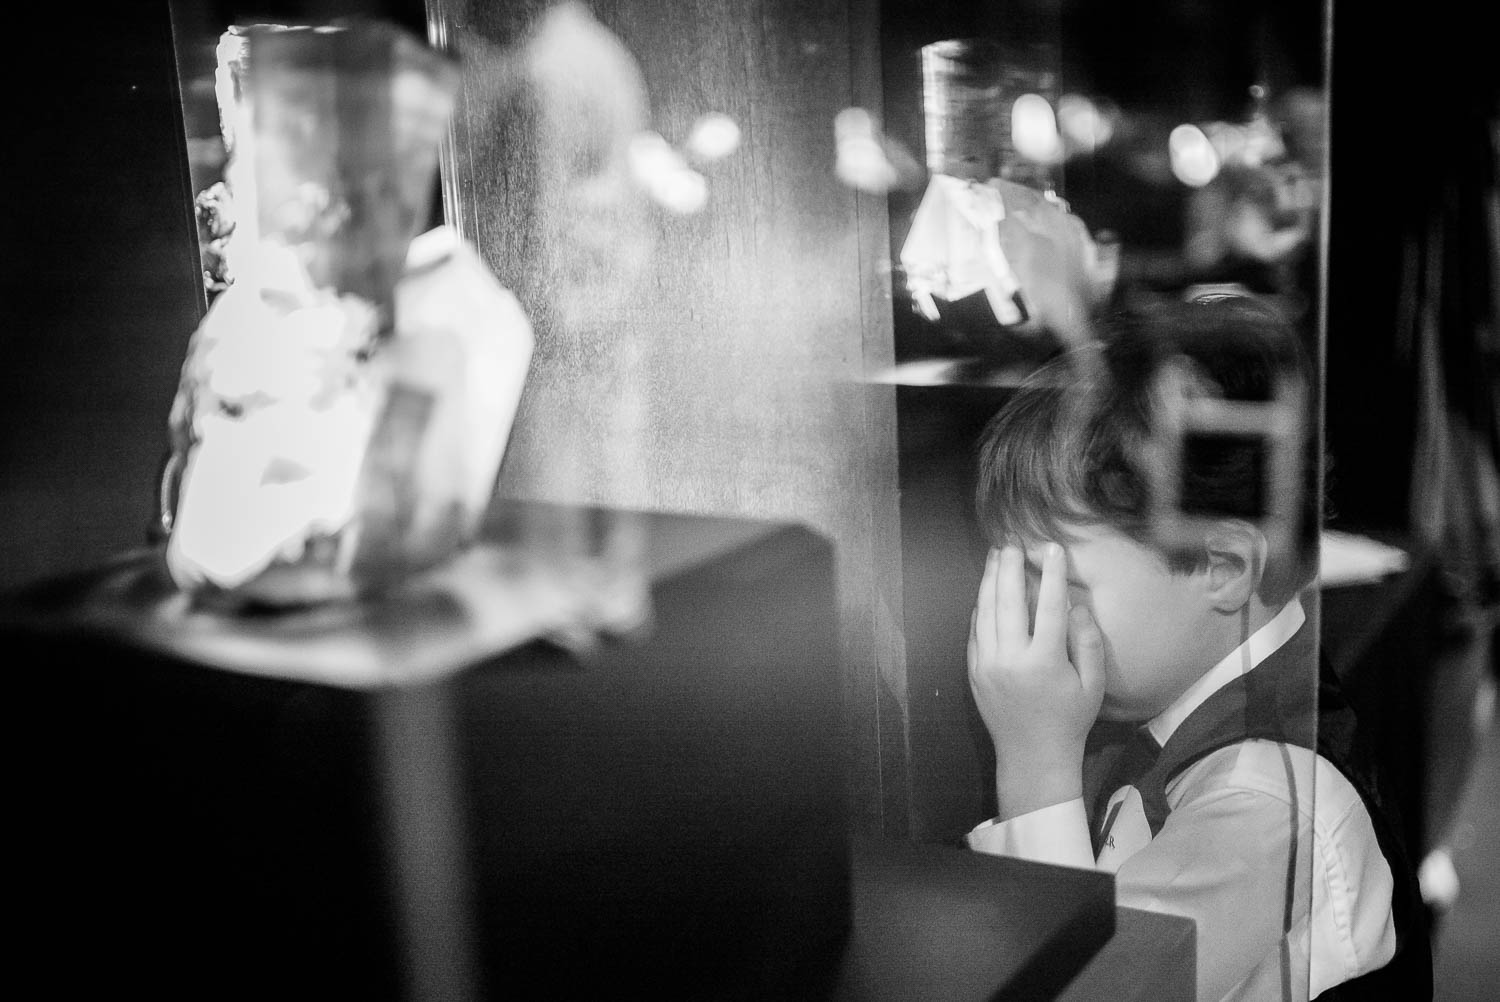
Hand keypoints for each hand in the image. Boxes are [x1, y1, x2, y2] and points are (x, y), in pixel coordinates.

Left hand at [968, 543, 1105, 819]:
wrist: (1032, 756)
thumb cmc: (1069, 719)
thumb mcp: (1092, 684)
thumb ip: (1086, 642)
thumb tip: (1075, 605)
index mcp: (1043, 661)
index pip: (1048, 606)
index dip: (1051, 574)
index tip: (1053, 549)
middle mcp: (1010, 658)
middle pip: (1008, 601)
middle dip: (1009, 568)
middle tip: (1012, 543)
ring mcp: (987, 664)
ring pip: (985, 612)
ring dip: (989, 581)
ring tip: (995, 557)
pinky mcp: (974, 671)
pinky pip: (975, 631)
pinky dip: (980, 608)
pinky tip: (985, 591)